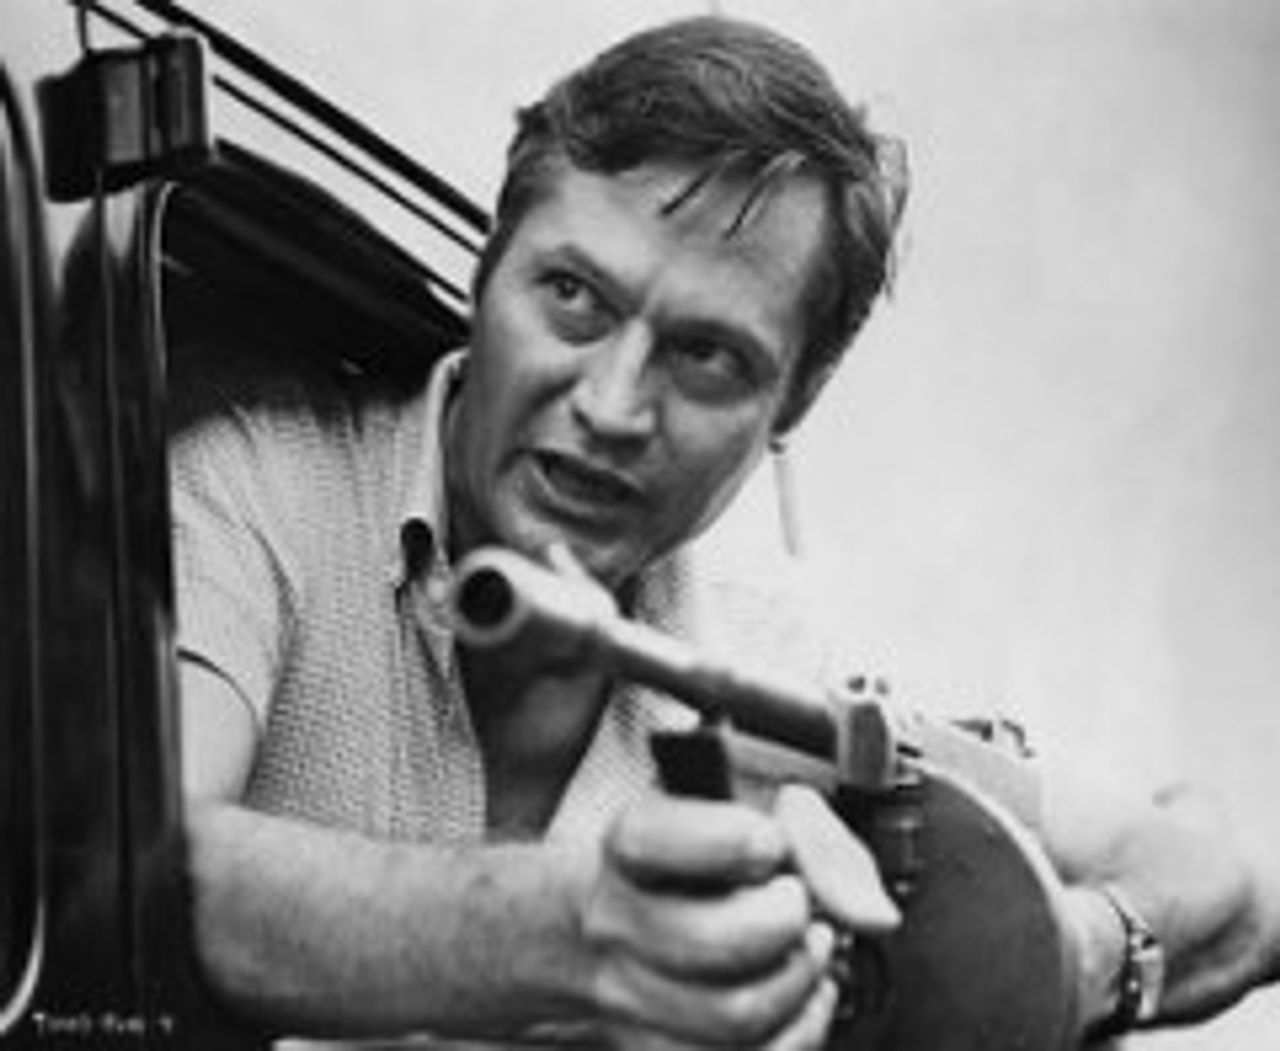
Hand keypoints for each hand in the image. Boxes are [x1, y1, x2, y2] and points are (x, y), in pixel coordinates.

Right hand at [581, 786, 897, 1048]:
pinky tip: (803, 994)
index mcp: (630, 845)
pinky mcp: (662, 1050)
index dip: (729, 841)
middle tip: (796, 901)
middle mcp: (615, 924)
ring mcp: (631, 998)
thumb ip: (817, 838)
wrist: (656, 907)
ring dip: (800, 977)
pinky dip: (800, 1032)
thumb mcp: (763, 809)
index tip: (769, 841)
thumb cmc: (716, 855)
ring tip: (806, 945)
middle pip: (710, 940)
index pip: (652, 840)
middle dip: (785, 919)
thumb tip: (869, 911)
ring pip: (736, 1014)